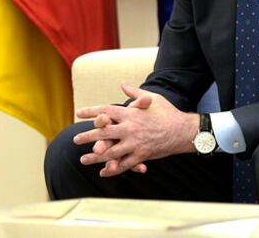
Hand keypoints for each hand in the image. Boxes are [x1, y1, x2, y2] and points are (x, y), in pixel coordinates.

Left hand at [72, 84, 198, 176]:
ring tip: (83, 159)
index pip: (105, 111)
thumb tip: (123, 85)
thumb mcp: (152, 98)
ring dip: (96, 156)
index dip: (91, 112)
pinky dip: (113, 169)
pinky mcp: (142, 155)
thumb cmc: (167, 112)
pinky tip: (103, 172)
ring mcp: (135, 143)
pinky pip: (124, 164)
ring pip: (111, 152)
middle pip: (104, 133)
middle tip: (75, 139)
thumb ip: (135, 93)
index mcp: (130, 113)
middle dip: (88, 136)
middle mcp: (130, 129)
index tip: (78, 113)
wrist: (183, 130)